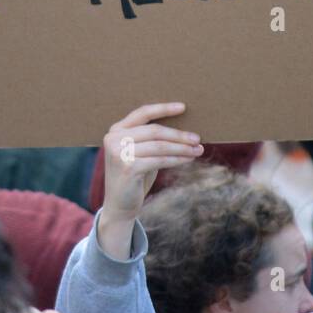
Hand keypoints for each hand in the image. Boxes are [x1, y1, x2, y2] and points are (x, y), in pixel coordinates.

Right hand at [98, 102, 200, 257]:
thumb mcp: (141, 153)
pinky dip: (177, 159)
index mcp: (116, 130)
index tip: (183, 107)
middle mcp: (114, 138)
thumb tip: (184, 128)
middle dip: (179, 135)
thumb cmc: (135, 176)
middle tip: (197, 138)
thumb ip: (152, 139)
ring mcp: (119, 153)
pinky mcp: (127, 167)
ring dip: (182, 148)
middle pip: (154, 131)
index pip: (142, 113)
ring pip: (159, 146)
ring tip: (198, 149)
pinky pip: (159, 160)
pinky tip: (188, 159)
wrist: (119, 205)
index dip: (163, 109)